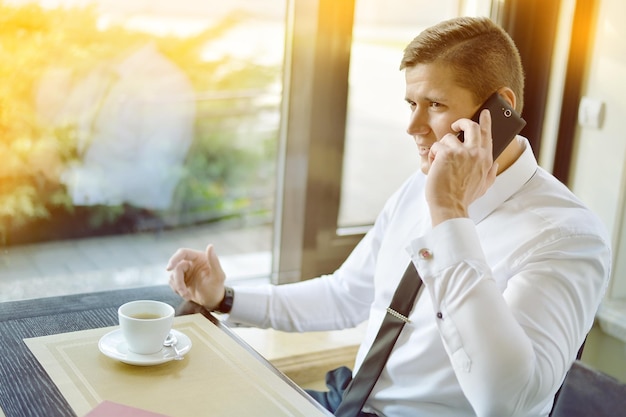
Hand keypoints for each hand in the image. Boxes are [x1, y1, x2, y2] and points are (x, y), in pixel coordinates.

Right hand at [166, 244, 225, 309]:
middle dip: (178, 281)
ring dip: (178, 287)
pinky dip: (177, 290)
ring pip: (173, 276)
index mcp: (200, 257)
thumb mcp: (218, 276)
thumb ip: (214, 261)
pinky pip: (172, 282)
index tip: (169, 268)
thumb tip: (210, 246)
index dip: (174, 258)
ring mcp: (185, 271)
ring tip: (187, 296)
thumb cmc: (217, 288)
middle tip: (183, 292)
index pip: (183, 253)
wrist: (212, 302)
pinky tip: (185, 294)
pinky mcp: (181, 280)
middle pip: (176, 267)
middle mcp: (191, 262)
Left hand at [426, 109, 497, 225]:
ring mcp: (462, 152)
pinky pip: (437, 146)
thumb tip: (495, 163)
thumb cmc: (463, 198)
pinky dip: (432, 155)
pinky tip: (434, 166)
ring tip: (439, 163)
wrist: (450, 206)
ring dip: (441, 148)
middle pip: (472, 126)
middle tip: (455, 125)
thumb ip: (490, 173)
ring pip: (449, 138)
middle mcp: (476, 153)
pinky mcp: (447, 153)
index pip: (488, 135)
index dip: (486, 122)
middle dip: (462, 122)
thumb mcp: (483, 186)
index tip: (485, 114)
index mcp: (486, 160)